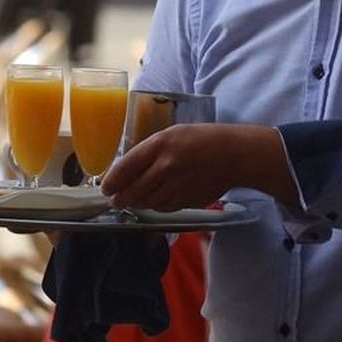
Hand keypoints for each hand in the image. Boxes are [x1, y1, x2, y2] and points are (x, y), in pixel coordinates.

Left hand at [101, 123, 292, 210]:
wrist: (236, 155)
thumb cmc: (204, 139)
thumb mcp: (174, 134)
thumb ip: (151, 150)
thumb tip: (129, 170)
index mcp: (160, 144)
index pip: (125, 168)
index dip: (112, 182)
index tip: (106, 188)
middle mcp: (166, 166)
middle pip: (133, 191)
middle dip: (121, 198)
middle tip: (115, 200)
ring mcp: (178, 186)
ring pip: (147, 202)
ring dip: (138, 204)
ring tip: (133, 201)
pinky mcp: (188, 200)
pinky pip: (165, 208)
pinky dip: (157, 206)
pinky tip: (156, 201)